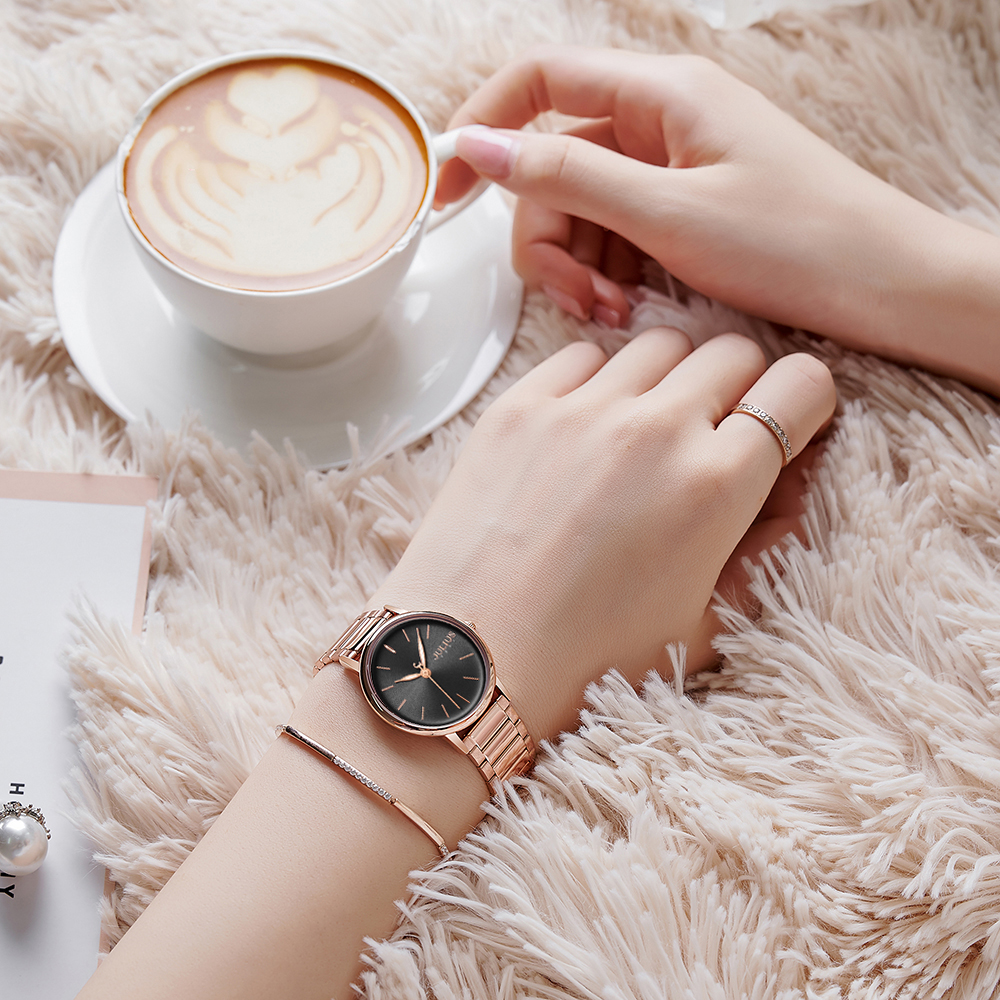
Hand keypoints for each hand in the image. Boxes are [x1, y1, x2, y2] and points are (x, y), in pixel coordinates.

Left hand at [370, 327, 835, 740]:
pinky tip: (587, 427)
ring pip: (660, 342)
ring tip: (646, 429)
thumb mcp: (704, 626)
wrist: (468, 660)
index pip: (800, 386)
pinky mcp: (519, 405)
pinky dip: (600, 379)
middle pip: (734, 350)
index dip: (803, 406)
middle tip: (715, 432)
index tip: (782, 429)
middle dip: (741, 386)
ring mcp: (581, 409)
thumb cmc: (588, 661)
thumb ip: (764, 550)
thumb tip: (788, 489)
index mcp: (716, 485)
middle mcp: (655, 428)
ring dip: (670, 377)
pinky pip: (584, 355)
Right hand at [435, 47, 999, 392]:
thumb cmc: (798, 241)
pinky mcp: (683, 209)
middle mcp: (660, 122)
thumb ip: (566, 177)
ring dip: (579, 267)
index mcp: (659, 96)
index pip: (539, 81)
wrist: (884, 287)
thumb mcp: (668, 214)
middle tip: (576, 302)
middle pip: (553, 166)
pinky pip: (616, 233)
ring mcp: (671, 168)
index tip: (446, 194)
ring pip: (580, 208)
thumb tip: (479, 145)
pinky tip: (632, 310)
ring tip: (616, 316)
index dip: (481, 128)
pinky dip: (610, 274)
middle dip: (548, 238)